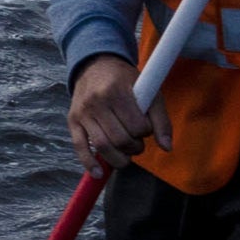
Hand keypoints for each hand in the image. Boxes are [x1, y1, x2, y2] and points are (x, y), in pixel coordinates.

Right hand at [68, 54, 167, 172]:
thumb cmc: (126, 81)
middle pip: (120, 139)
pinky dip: (89, 163)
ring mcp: (82, 112)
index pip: (137, 126)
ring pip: (102, 146)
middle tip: (137, 143)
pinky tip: (99, 173)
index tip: (146, 127)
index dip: (146, 132)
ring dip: (119, 158)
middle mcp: (96, 101)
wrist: (95, 66)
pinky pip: (79, 146)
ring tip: (125, 154)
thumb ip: (161, 120)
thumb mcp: (148, 92)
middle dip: (134, 147)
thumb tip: (167, 148)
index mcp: (117, 92)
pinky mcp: (72, 120)